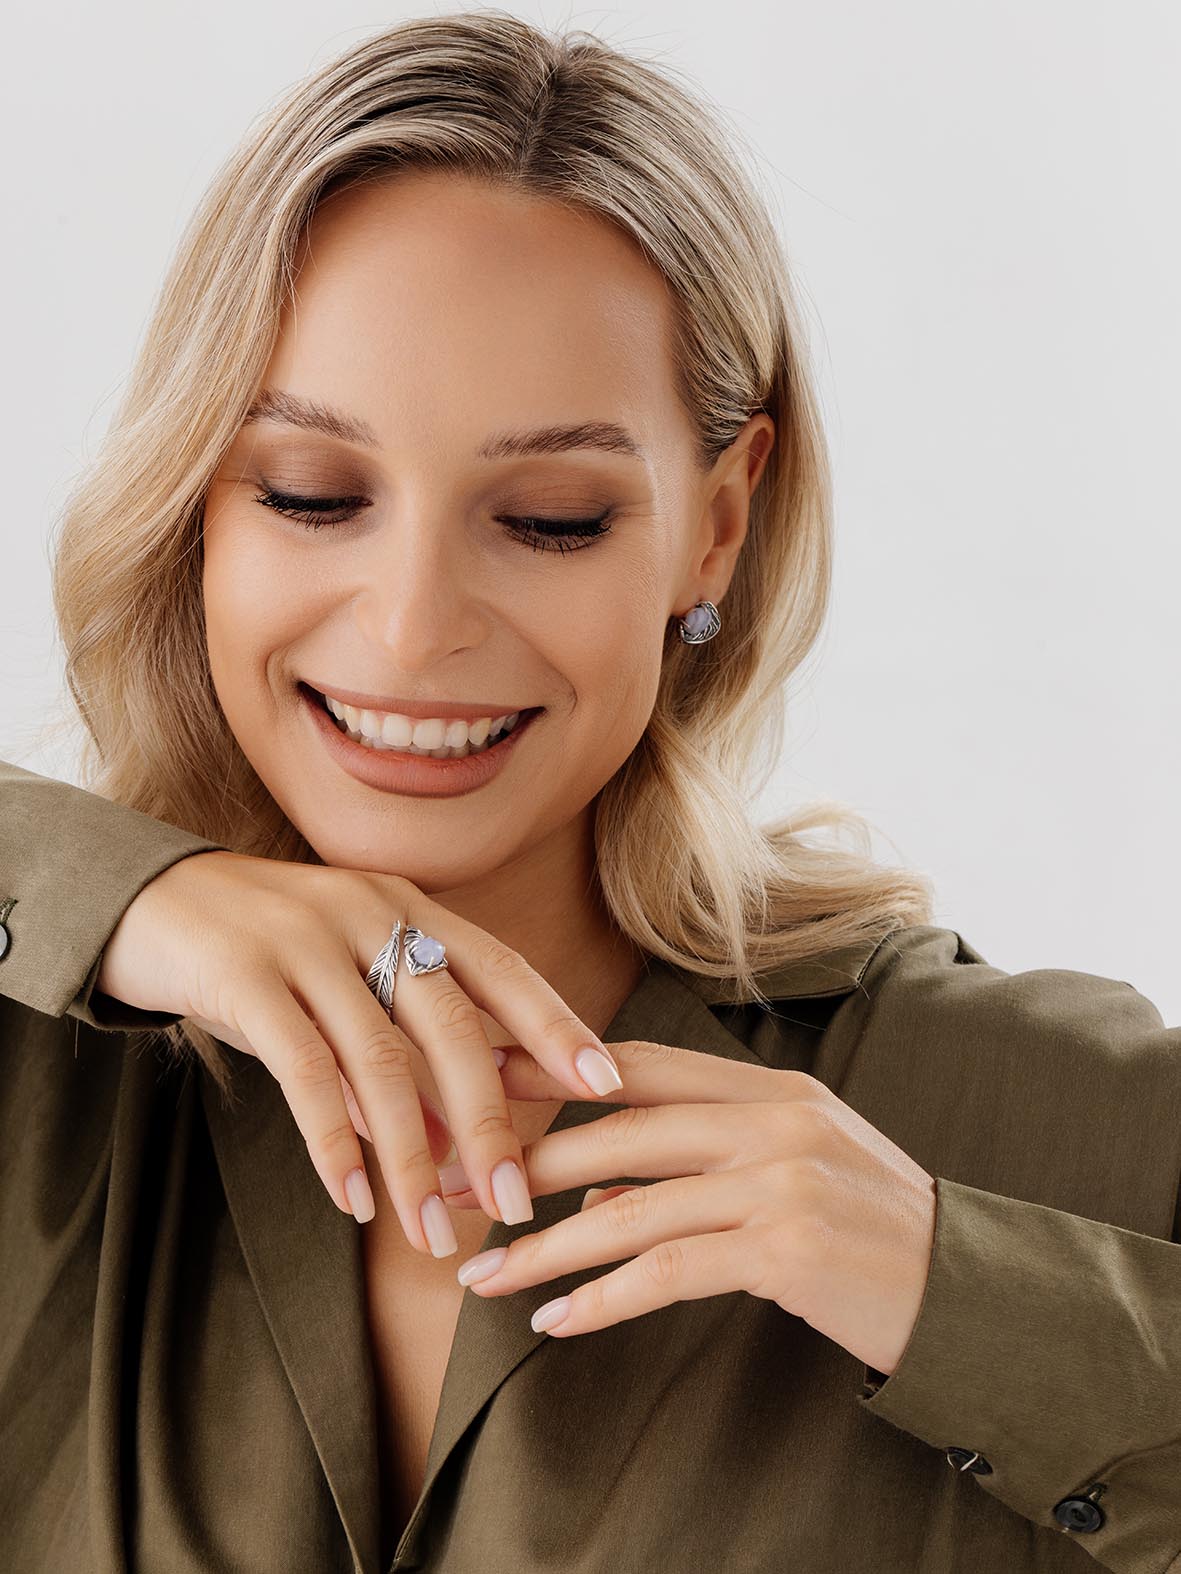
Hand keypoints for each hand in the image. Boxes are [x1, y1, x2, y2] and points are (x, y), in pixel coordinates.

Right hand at [94, 849, 623, 1254]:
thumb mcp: (343, 982)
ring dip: (413, 1156)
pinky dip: (334, 1141)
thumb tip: (461, 1139)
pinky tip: (354, 1197)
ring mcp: (306, 941)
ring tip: (430, 1233)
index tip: (605, 1084)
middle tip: (515, 1202)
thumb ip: (401, 1045)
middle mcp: (369, 914)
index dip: (556, 1024)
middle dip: (491, 1120)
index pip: (501, 967)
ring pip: (380, 1060)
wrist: (147, 898)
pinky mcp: (244, 975)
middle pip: (452, 1025)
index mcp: (407, 907)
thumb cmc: (265, 952)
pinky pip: (304, 1071)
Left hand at [449, 1041, 936, 1376]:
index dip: (548, 1069)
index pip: (636, 1064)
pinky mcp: (787, 1249)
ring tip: (478, 1276)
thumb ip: (704, 1153)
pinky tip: (553, 1320)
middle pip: (616, 1128)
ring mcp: (780, 1180)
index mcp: (766, 1087)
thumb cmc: (868, 1223)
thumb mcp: (793, 1160)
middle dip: (520, 1159)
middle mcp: (770, 1119)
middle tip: (447, 1186)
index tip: (474, 1082)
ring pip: (628, 1206)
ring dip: (542, 1246)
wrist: (967, 1286)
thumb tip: (595, 1183)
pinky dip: (602, 1298)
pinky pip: (668, 1271)